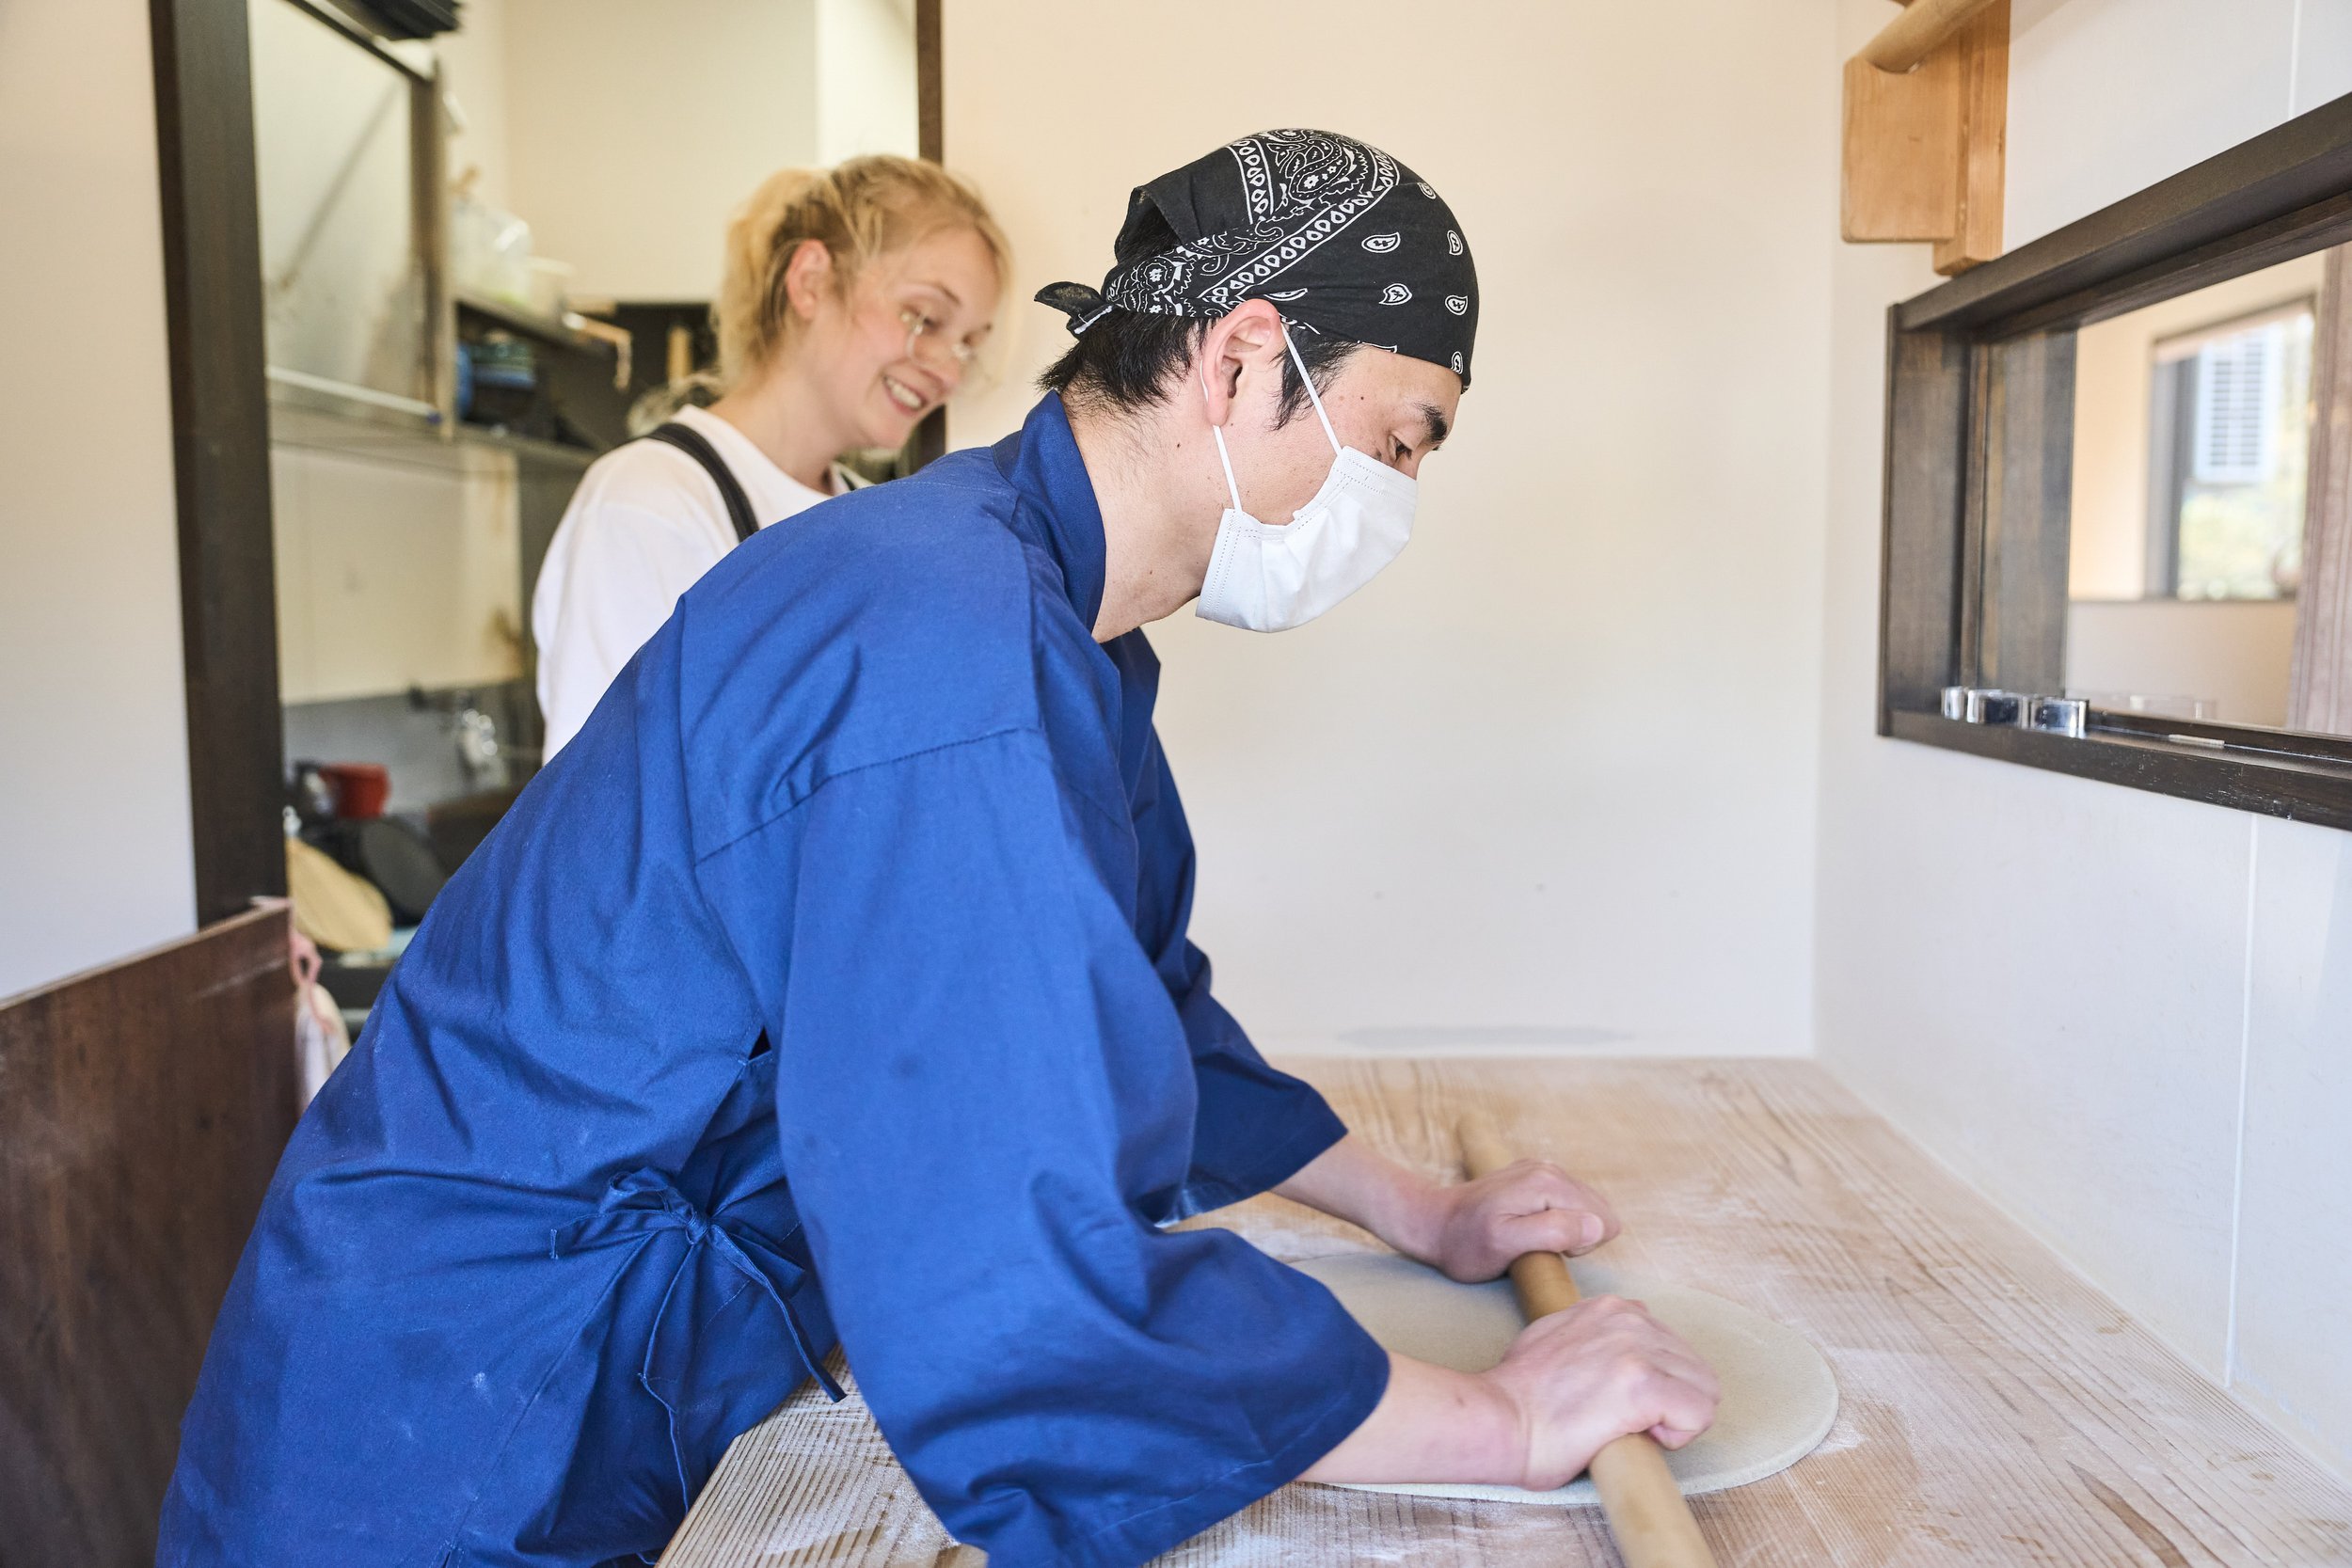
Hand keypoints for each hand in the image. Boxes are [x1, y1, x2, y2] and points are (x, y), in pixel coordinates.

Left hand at [1405, 1158, 1620, 1282]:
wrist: (1432, 1223)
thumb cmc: (1465, 1244)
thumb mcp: (1506, 1246)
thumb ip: (1553, 1232)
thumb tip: (1595, 1226)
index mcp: (1548, 1182)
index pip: (1602, 1222)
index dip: (1577, 1246)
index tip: (1543, 1249)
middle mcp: (1549, 1168)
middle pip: (1596, 1213)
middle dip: (1572, 1238)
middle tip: (1532, 1245)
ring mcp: (1541, 1170)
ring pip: (1583, 1210)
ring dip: (1562, 1231)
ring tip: (1526, 1238)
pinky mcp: (1533, 1177)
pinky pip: (1566, 1205)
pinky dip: (1552, 1222)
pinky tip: (1525, 1227)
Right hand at [1483, 1295, 1719, 1488]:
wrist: (1498, 1419)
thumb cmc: (1519, 1395)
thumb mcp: (1553, 1337)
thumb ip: (1590, 1332)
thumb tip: (1606, 1345)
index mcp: (1610, 1308)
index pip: (1670, 1344)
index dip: (1654, 1382)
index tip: (1620, 1401)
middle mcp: (1628, 1319)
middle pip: (1695, 1367)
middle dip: (1671, 1401)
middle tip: (1627, 1421)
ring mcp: (1637, 1348)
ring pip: (1705, 1390)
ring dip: (1676, 1418)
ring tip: (1631, 1428)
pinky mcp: (1644, 1384)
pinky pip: (1700, 1412)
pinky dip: (1678, 1436)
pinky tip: (1638, 1436)